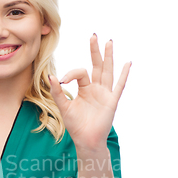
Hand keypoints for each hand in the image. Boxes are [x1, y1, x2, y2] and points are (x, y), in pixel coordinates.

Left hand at [49, 34, 130, 150]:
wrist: (86, 141)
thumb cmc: (76, 126)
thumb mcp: (63, 107)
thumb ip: (57, 92)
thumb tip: (50, 76)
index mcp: (84, 89)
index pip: (80, 72)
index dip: (71, 74)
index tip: (62, 81)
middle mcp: (96, 89)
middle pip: (97, 65)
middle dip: (95, 51)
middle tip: (93, 36)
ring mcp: (105, 94)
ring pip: (107, 71)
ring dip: (108, 57)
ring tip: (109, 42)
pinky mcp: (112, 101)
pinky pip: (119, 86)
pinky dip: (124, 75)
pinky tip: (127, 63)